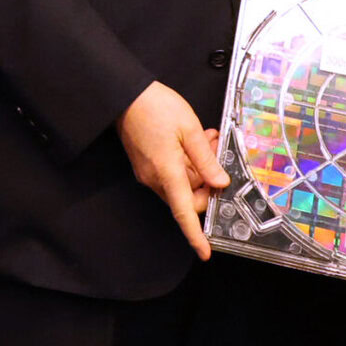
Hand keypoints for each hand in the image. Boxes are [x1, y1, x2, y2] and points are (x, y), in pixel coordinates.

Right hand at [117, 82, 230, 258]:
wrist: (125, 95)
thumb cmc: (154, 107)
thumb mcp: (189, 129)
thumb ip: (206, 159)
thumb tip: (220, 182)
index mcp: (167, 172)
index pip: (184, 212)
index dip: (195, 235)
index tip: (205, 251)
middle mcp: (155, 178)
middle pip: (189, 198)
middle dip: (208, 182)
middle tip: (216, 154)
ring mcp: (148, 173)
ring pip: (182, 184)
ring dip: (199, 168)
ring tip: (206, 138)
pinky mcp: (146, 165)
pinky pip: (172, 174)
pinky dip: (187, 162)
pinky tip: (194, 141)